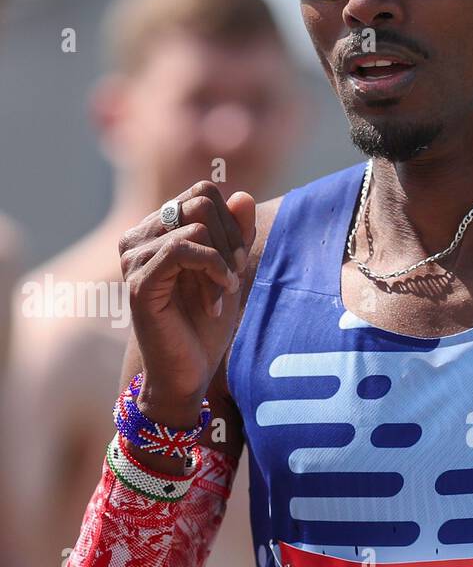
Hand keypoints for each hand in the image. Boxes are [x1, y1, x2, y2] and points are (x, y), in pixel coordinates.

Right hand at [118, 181, 253, 422]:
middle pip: (200, 201)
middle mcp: (138, 237)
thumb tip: (243, 196)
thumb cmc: (205, 326)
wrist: (187, 373)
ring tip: (222, 294)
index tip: (236, 262)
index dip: (231, 223)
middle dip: (230, 239)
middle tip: (232, 278)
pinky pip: (183, 248)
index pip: (202, 193)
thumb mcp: (229, 272)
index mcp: (157, 230)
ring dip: (222, 261)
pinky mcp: (140, 281)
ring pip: (196, 224)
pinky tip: (216, 301)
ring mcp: (134, 257)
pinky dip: (213, 270)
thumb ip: (236, 234)